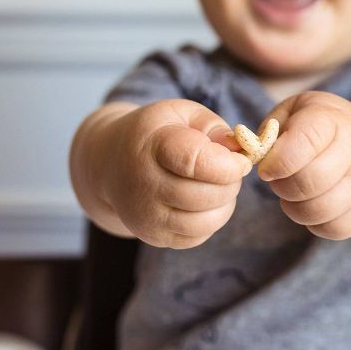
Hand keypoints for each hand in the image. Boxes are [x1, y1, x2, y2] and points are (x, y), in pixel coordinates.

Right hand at [100, 99, 250, 247]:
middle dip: (230, 183)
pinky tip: (207, 201)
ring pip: (204, 222)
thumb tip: (238, 150)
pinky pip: (197, 237)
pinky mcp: (153, 236)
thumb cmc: (156, 133)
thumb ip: (212, 126)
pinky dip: (212, 220)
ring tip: (221, 185)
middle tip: (232, 170)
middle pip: (205, 195)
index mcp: (152, 146)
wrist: (110, 163)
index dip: (227, 164)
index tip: (240, 160)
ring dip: (225, 203)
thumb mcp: (179, 113)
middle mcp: (144, 184)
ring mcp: (147, 216)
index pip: (195, 162)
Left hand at [257, 91, 350, 239]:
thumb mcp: (297, 110)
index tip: (267, 167)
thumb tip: (251, 154)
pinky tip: (312, 206)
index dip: (277, 161)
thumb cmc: (326, 126)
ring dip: (295, 208)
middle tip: (279, 181)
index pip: (303, 142)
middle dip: (283, 186)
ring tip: (294, 194)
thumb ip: (270, 129)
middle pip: (310, 181)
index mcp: (331, 119)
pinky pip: (334, 229)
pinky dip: (315, 224)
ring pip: (320, 209)